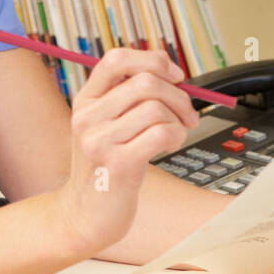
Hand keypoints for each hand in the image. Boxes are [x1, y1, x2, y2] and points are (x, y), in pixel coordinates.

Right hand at [53, 48, 197, 253]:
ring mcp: (100, 140)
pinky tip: (170, 145)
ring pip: (156, 108)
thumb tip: (170, 70)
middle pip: (145, 82)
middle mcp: (88, 116)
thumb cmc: (106, 168)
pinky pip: (161, 133)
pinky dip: (176, 136)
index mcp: (86, 100)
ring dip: (179, 120)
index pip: (117, 58)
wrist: (86, 215)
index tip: (174, 75)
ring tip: (176, 134)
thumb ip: (128, 97)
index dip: (152, 60)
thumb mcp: (106, 126)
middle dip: (178, 95)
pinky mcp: (118, 164)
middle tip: (188, 113)